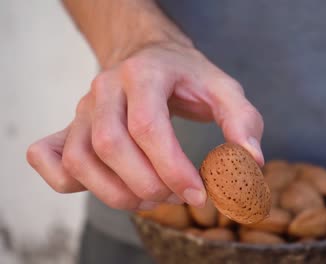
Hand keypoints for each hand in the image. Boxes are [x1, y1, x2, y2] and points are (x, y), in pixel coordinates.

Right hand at [26, 42, 263, 209]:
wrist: (149, 57)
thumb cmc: (187, 77)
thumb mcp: (223, 89)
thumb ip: (242, 122)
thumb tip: (251, 162)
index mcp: (143, 74)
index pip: (147, 126)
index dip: (172, 167)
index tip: (197, 193)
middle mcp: (105, 89)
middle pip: (111, 147)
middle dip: (148, 185)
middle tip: (178, 196)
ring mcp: (83, 108)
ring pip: (81, 160)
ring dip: (118, 193)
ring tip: (152, 198)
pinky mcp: (71, 125)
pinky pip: (51, 159)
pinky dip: (70, 182)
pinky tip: (107, 186)